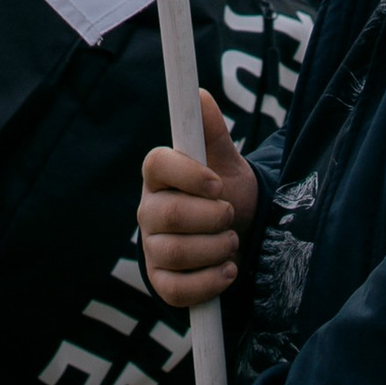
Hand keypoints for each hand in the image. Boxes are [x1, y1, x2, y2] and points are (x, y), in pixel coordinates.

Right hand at [138, 89, 258, 307]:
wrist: (237, 232)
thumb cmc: (224, 190)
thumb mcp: (224, 158)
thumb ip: (211, 129)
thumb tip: (199, 94)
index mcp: (159, 174)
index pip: (157, 163)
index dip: (189, 174)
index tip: (218, 184)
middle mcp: (148, 210)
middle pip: (170, 214)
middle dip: (212, 217)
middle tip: (230, 214)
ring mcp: (152, 247)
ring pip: (176, 252)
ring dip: (216, 248)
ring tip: (231, 241)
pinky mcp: (161, 280)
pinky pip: (176, 290)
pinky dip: (209, 282)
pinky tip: (227, 270)